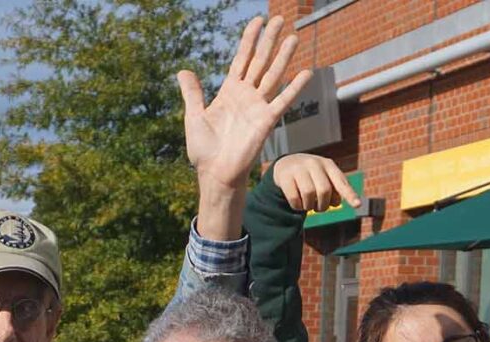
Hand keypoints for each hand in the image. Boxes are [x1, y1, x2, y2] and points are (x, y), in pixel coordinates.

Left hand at [180, 15, 312, 194]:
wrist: (214, 173)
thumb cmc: (204, 150)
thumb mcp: (194, 116)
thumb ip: (192, 93)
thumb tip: (183, 71)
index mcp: (229, 91)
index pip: (242, 59)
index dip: (250, 39)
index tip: (258, 20)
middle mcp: (246, 96)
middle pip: (260, 61)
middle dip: (270, 40)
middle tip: (280, 19)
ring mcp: (258, 107)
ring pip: (273, 75)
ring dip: (283, 57)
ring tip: (293, 37)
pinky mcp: (266, 121)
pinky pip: (283, 101)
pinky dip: (295, 88)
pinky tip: (306, 73)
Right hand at [272, 153, 359, 213]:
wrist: (287, 164)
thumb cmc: (312, 176)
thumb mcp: (325, 178)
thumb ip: (335, 190)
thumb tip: (336, 202)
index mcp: (328, 165)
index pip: (341, 182)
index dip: (350, 195)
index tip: (357, 205)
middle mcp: (314, 164)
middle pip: (324, 190)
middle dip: (323, 205)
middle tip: (319, 208)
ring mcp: (299, 169)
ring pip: (308, 194)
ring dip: (309, 206)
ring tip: (307, 205)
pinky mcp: (285, 176)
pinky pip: (294, 198)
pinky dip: (297, 206)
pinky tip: (297, 204)